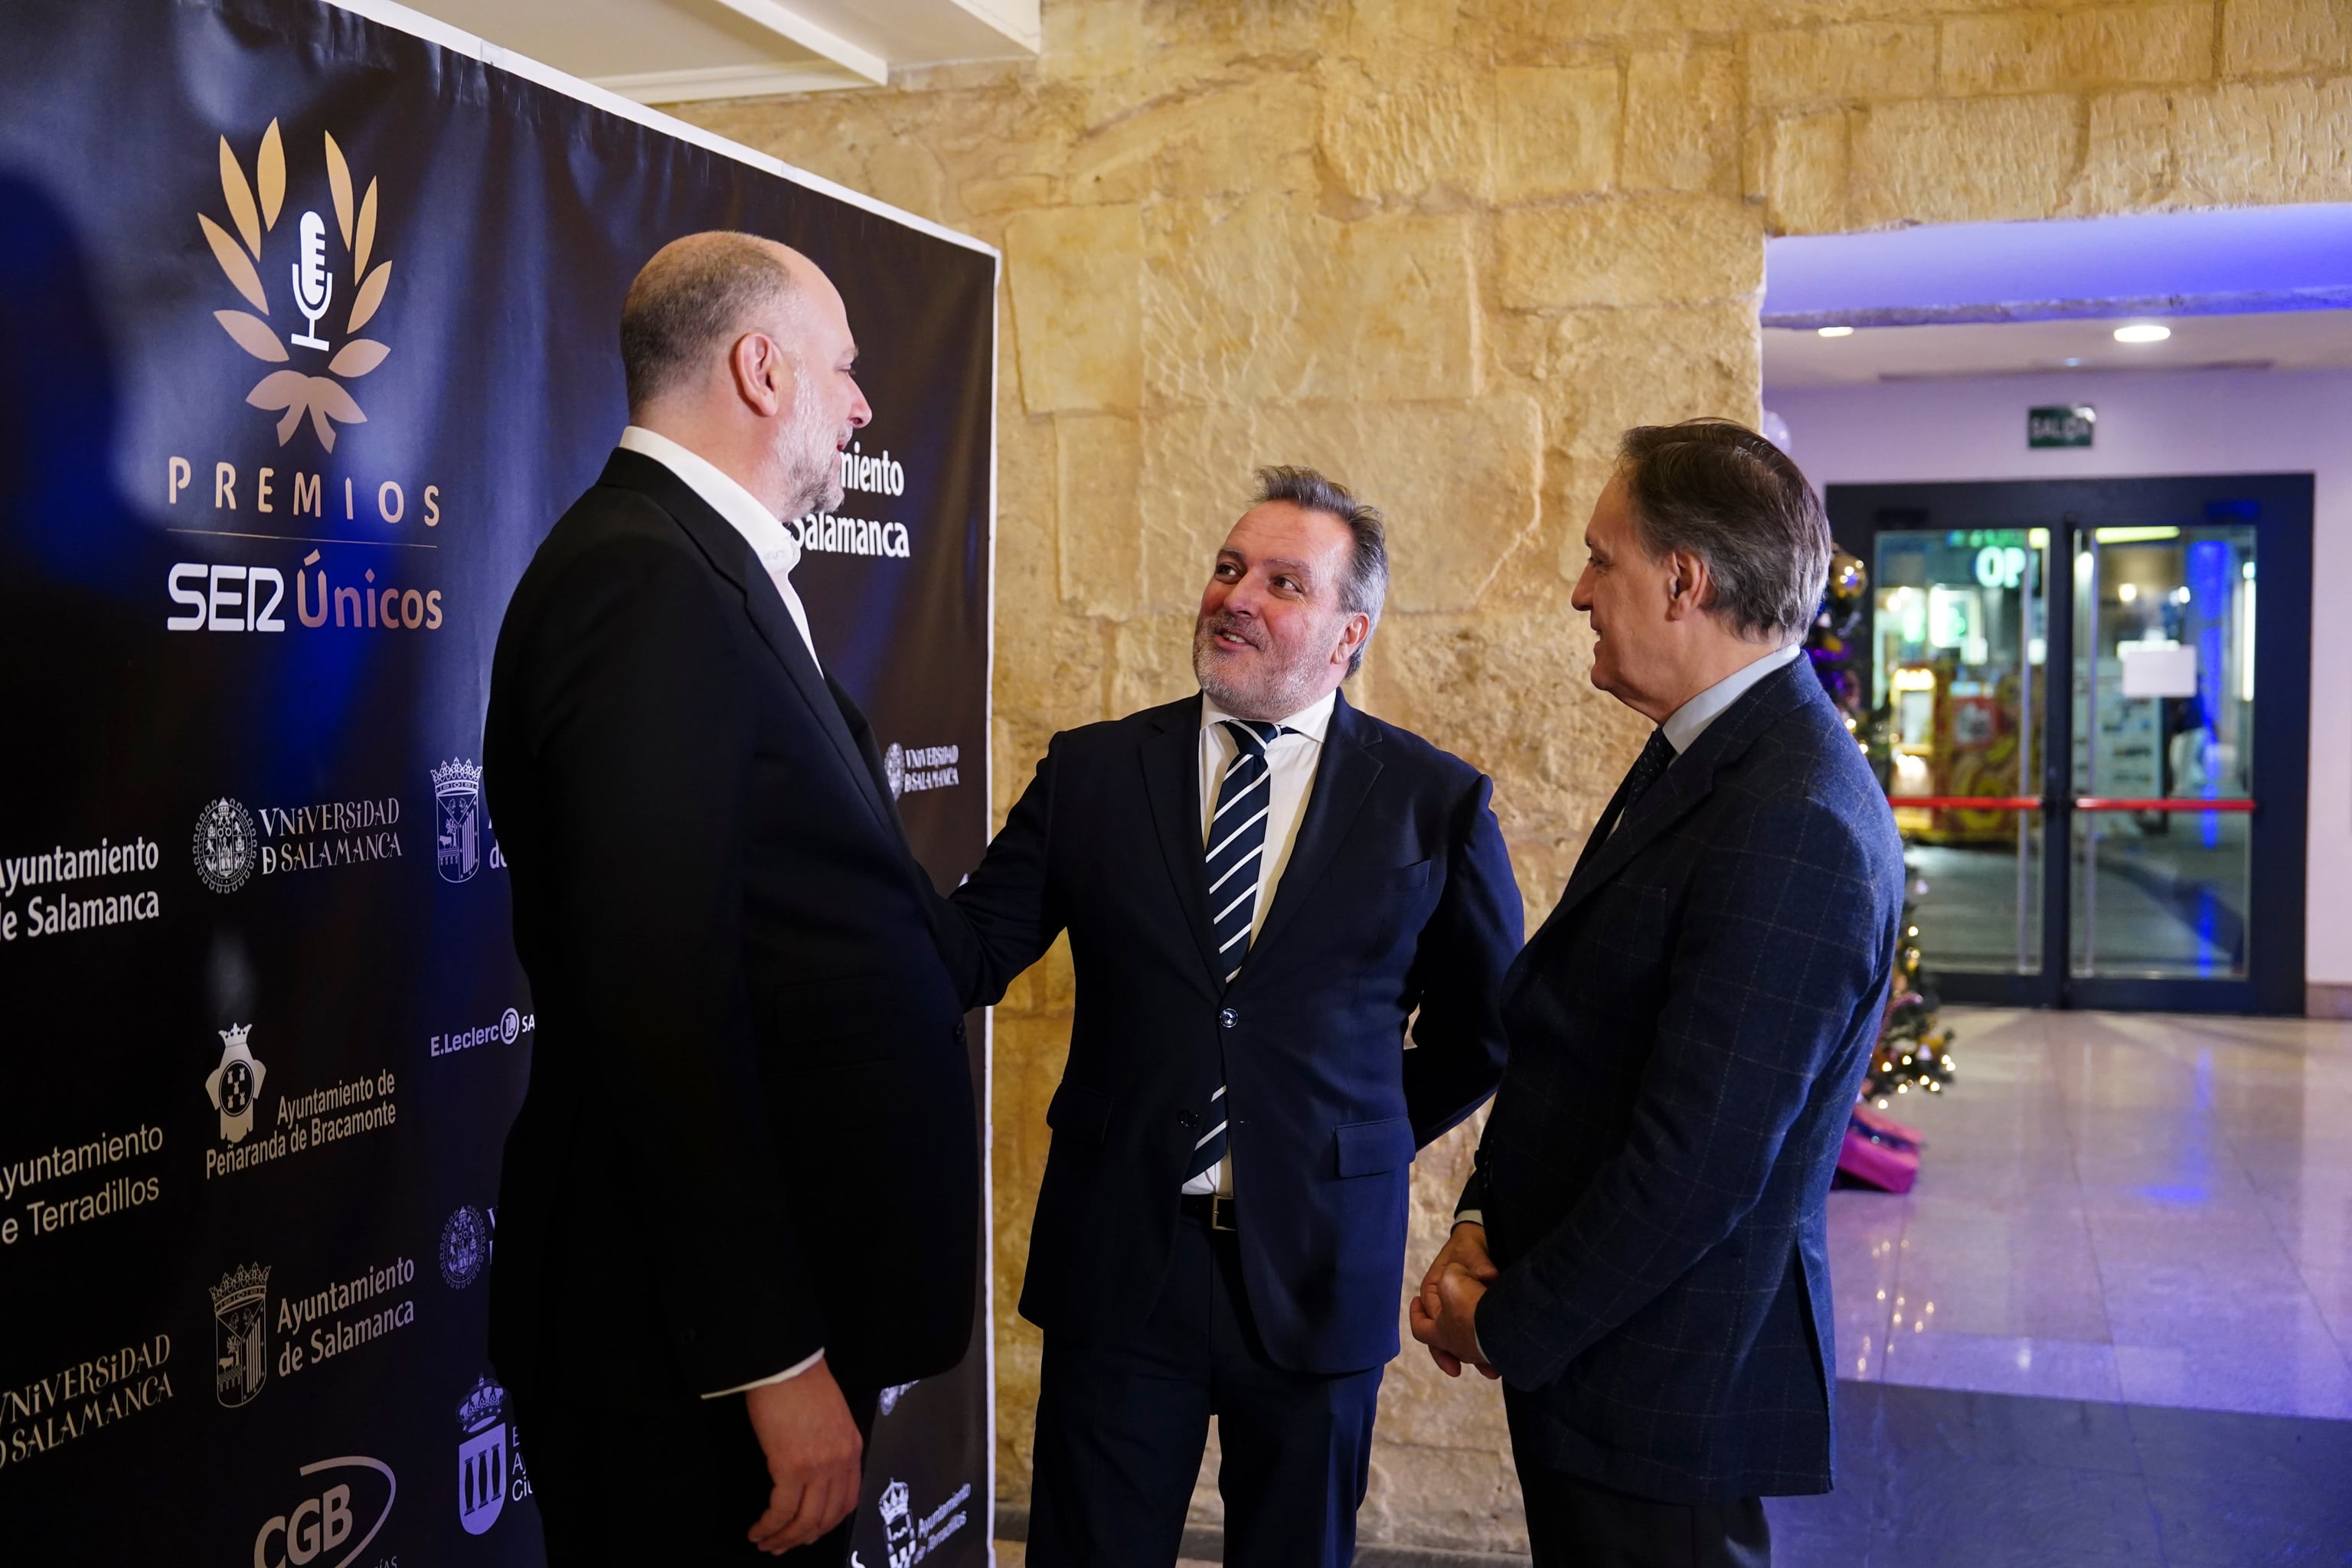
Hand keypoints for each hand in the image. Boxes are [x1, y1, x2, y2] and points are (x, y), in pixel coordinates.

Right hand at [744, 1358, 863, 1554]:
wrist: (786, 1364)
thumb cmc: (802, 1383)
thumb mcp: (830, 1416)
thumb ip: (830, 1445)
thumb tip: (813, 1468)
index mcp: (851, 1448)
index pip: (848, 1500)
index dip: (827, 1524)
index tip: (810, 1533)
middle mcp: (840, 1462)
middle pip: (826, 1517)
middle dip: (803, 1537)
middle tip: (783, 1547)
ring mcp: (818, 1467)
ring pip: (805, 1520)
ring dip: (784, 1538)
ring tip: (766, 1543)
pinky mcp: (792, 1467)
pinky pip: (781, 1510)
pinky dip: (769, 1526)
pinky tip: (757, 1530)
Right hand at [1409, 1223, 1499, 1379]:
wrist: (1480, 1241)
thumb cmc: (1469, 1245)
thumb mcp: (1471, 1251)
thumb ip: (1478, 1264)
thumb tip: (1489, 1276)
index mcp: (1432, 1289)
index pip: (1430, 1315)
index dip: (1440, 1331)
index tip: (1450, 1345)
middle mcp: (1441, 1304)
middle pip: (1437, 1335)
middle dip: (1448, 1354)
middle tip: (1458, 1369)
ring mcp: (1455, 1311)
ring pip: (1455, 1340)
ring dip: (1468, 1357)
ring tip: (1489, 1370)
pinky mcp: (1470, 1314)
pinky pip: (1469, 1335)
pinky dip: (1479, 1350)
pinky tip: (1496, 1361)